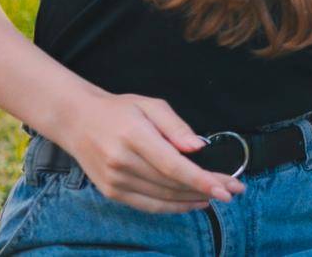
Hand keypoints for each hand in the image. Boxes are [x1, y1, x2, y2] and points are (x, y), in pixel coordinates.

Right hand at [52, 91, 245, 212]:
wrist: (77, 121)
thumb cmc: (120, 110)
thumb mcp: (151, 105)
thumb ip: (176, 127)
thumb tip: (199, 148)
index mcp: (134, 137)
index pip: (173, 166)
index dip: (202, 180)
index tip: (227, 187)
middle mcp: (121, 163)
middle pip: (172, 184)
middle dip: (207, 189)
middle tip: (234, 189)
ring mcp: (114, 181)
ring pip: (163, 197)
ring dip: (193, 199)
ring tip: (219, 195)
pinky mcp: (111, 192)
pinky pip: (148, 205)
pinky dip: (173, 207)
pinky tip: (193, 203)